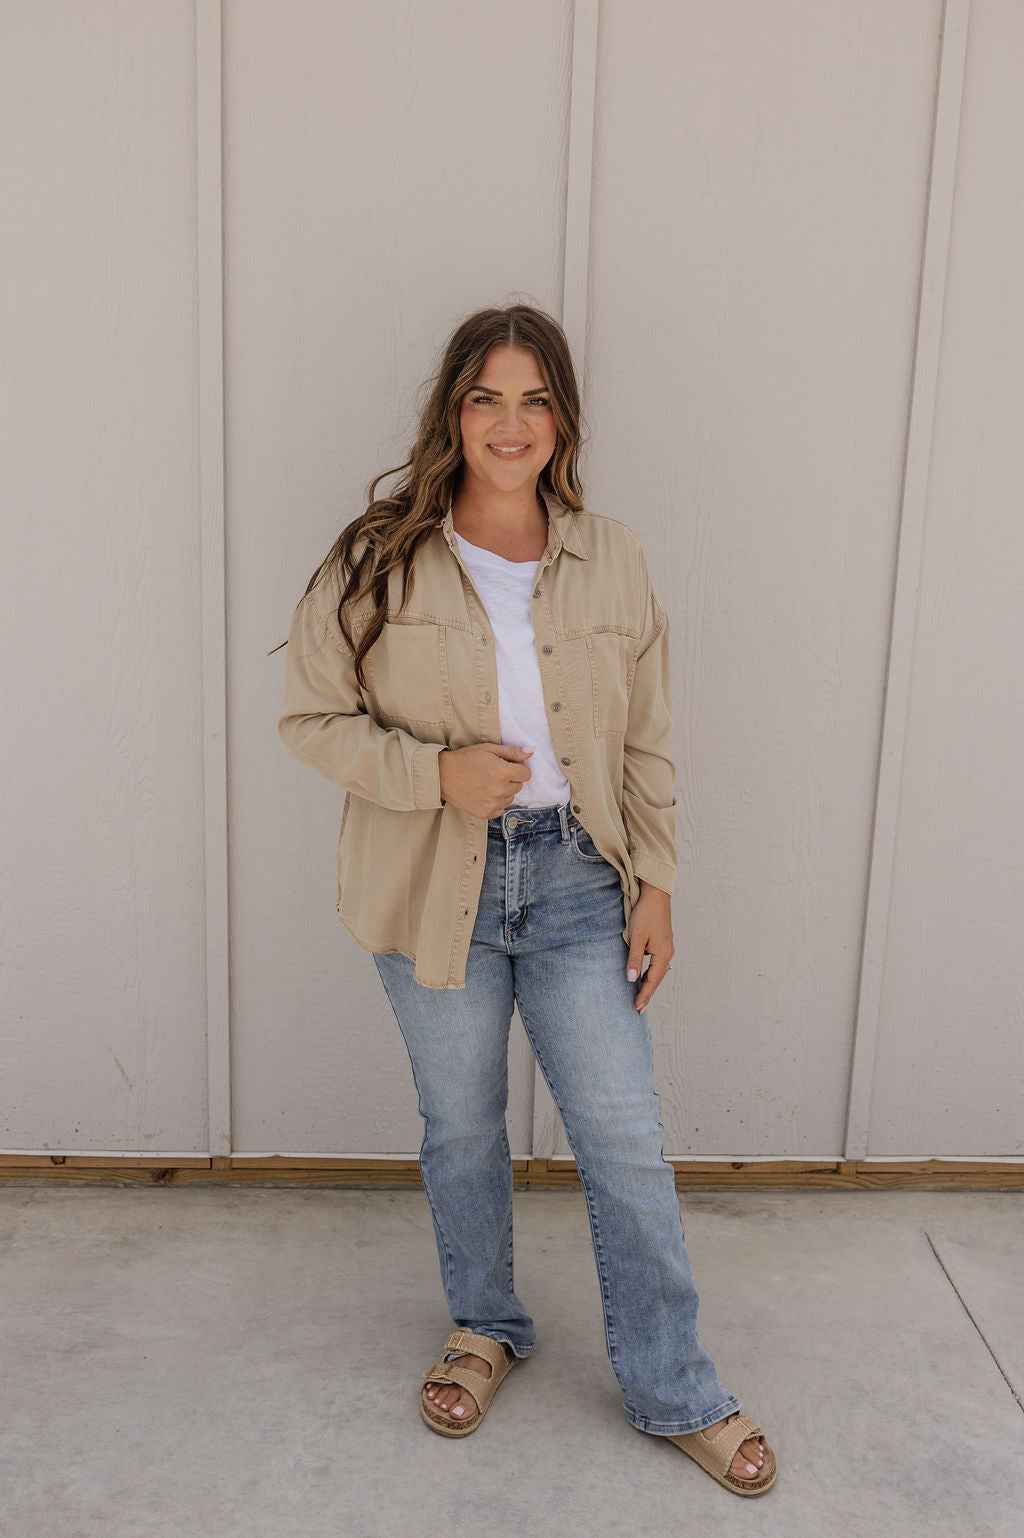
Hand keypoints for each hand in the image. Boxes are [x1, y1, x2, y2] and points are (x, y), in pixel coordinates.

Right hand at [438, 743, 533, 817]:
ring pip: (510, 798)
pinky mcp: (486, 813)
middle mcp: (500, 790)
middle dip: (511, 779)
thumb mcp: (488, 749)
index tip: (508, 766)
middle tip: (494, 773)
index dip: (519, 768)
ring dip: (504, 791)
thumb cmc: (465, 759)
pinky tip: (484, 794)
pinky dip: (496, 803)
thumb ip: (512, 752)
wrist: (442, 776)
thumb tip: (532, 752)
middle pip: (519, 786)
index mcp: (503, 772)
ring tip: (487, 783)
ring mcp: (493, 803)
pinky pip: (501, 809)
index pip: (526, 773)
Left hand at [626, 883, 673, 1012]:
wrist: (655, 895)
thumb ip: (634, 959)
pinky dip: (650, 973)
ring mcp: (666, 948)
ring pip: (657, 971)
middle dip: (647, 993)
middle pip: (657, 978)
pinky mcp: (662, 942)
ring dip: (648, 983)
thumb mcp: (636, 938)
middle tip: (638, 1008)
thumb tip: (631, 980)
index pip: (652, 980)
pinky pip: (656, 963)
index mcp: (663, 954)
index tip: (637, 1007)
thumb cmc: (645, 914)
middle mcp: (667, 953)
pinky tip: (642, 976)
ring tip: (639, 996)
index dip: (644, 994)